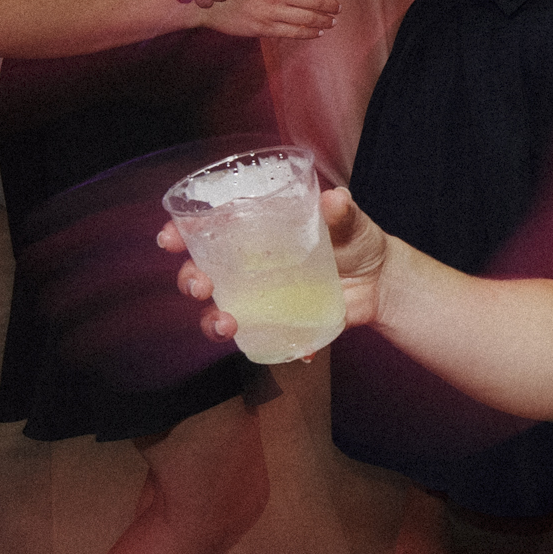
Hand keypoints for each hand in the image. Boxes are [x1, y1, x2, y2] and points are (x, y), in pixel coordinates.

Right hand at [163, 187, 387, 340]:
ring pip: (218, 311)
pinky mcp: (279, 323)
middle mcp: (249, 265)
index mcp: (255, 231)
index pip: (206, 229)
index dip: (180, 233)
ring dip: (212, 320)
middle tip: (200, 285)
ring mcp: (261, 297)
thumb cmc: (356, 239)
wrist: (382, 281)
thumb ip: (340, 211)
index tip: (170, 238)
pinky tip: (297, 353)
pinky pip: (262, 339)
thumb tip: (335, 201)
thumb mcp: (349, 220)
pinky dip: (274, 348)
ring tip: (226, 324)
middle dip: (190, 279)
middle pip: (200, 272)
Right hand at [187, 0, 339, 39]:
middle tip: (339, 7)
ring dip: (325, 20)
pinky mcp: (266, 28)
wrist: (209, 3)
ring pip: (309, 17)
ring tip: (333, 20)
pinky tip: (319, 32)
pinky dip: (311, 32)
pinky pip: (296, 32)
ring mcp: (273, 12)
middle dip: (332, 4)